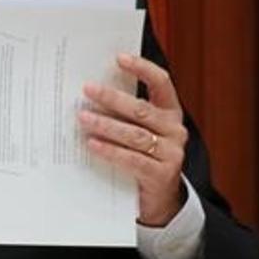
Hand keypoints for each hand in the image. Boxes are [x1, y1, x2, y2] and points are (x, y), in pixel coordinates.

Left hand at [79, 53, 187, 226]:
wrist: (159, 200)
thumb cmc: (141, 157)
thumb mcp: (137, 131)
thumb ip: (123, 113)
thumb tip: (89, 90)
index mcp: (170, 113)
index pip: (161, 83)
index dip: (142, 68)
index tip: (119, 58)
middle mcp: (175, 130)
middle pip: (142, 109)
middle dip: (112, 97)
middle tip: (87, 89)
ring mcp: (171, 153)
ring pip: (135, 134)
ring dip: (106, 124)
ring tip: (83, 117)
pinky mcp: (161, 174)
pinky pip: (132, 159)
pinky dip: (110, 150)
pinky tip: (92, 144)